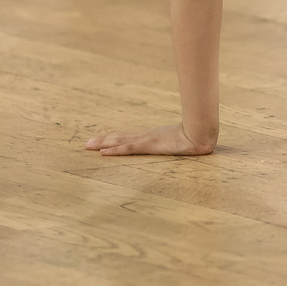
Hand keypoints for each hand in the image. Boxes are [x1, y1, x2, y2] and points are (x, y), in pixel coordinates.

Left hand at [83, 123, 216, 155]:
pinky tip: (104, 152)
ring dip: (103, 144)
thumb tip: (182, 142)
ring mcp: (146, 140)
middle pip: (120, 137)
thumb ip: (179, 141)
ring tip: (89, 145)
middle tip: (87, 143)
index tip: (102, 140)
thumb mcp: (183, 141)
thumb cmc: (194, 136)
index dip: (114, 138)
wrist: (200, 133)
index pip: (129, 137)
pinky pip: (128, 149)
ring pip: (119, 141)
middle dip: (103, 140)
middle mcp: (145, 136)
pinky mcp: (149, 145)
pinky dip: (115, 150)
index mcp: (152, 136)